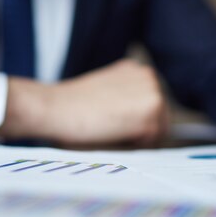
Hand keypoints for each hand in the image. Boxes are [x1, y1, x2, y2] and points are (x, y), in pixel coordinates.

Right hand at [0, 59, 168, 145]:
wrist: (55, 107)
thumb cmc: (73, 106)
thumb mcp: (105, 92)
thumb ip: (127, 100)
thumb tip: (141, 120)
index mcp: (138, 71)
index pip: (151, 108)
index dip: (133, 123)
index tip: (111, 122)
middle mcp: (149, 77)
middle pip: (160, 120)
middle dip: (139, 132)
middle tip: (108, 127)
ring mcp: (154, 93)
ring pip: (158, 132)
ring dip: (137, 139)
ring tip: (109, 129)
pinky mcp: (152, 113)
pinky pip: (152, 142)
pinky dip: (134, 146)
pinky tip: (112, 133)